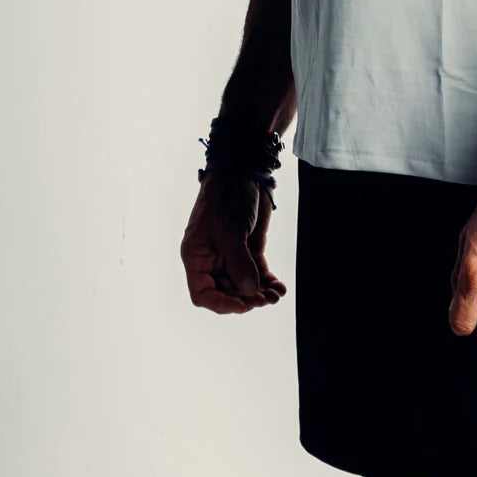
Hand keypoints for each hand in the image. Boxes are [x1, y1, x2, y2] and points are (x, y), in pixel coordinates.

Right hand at [180, 169, 287, 313]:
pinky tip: (279, 289)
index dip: (221, 304)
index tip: (243, 305)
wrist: (245, 171)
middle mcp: (212, 259)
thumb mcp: (230, 230)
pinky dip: (267, 282)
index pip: (202, 293)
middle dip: (245, 299)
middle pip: (225, 292)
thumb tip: (249, 291)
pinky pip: (256, 273)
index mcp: (197, 256)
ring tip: (274, 296)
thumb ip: (239, 262)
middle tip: (263, 299)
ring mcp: (231, 255)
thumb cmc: (228, 196)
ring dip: (259, 293)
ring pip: (243, 285)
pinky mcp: (249, 249)